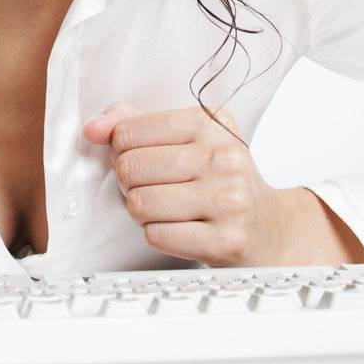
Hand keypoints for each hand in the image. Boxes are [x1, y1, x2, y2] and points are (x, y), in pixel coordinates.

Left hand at [83, 101, 363, 267]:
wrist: (270, 229)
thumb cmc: (221, 180)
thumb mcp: (188, 139)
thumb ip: (136, 124)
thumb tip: (93, 127)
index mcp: (211, 124)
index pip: (130, 130)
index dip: (119, 148)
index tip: (135, 156)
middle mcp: (224, 157)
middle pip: (131, 168)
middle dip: (129, 182)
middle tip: (151, 186)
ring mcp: (228, 199)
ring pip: (140, 204)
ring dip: (142, 211)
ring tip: (165, 207)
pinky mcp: (226, 240)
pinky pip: (158, 235)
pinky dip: (158, 234)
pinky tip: (178, 228)